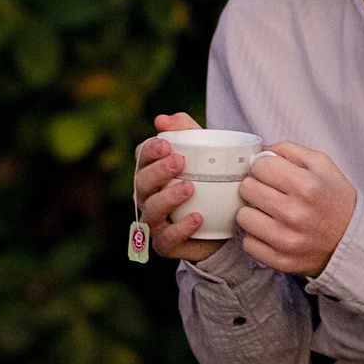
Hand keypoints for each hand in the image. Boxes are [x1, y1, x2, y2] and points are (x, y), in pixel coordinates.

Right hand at [134, 112, 222, 262]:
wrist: (222, 226)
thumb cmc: (206, 184)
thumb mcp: (202, 154)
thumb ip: (186, 131)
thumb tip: (162, 119)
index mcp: (151, 172)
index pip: (141, 158)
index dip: (149, 151)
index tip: (166, 144)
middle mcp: (147, 197)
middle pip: (142, 182)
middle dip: (158, 171)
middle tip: (179, 161)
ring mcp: (154, 222)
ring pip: (152, 210)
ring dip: (168, 197)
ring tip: (189, 188)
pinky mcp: (166, 244)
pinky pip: (168, 238)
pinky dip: (181, 228)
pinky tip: (197, 217)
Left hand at [236, 142, 357, 276]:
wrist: (353, 240)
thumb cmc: (335, 199)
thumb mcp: (322, 165)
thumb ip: (290, 150)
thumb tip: (259, 151)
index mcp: (306, 185)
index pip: (259, 166)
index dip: (264, 167)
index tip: (272, 173)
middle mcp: (294, 213)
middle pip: (247, 189)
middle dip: (256, 186)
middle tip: (270, 192)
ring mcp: (286, 240)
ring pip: (243, 216)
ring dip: (253, 212)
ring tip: (270, 212)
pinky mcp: (280, 260)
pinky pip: (248, 243)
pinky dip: (257, 236)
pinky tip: (272, 231)